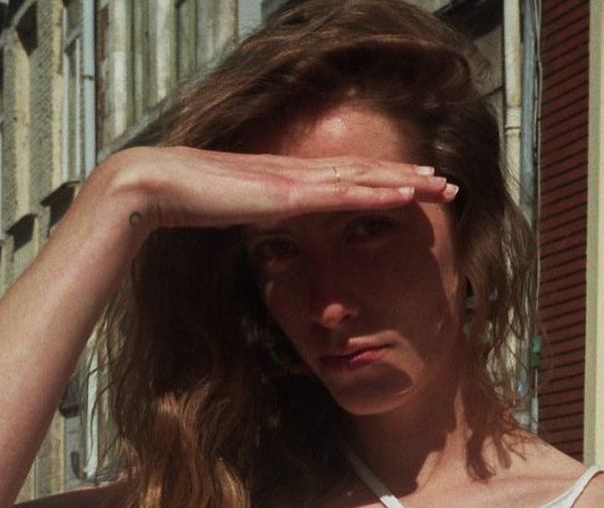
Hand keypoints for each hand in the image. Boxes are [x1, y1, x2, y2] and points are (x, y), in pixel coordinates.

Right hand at [95, 145, 458, 234]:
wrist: (155, 187)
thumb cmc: (183, 206)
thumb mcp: (231, 219)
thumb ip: (255, 224)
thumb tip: (267, 237)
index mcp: (286, 181)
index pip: (344, 180)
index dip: (382, 182)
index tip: (413, 189)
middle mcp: (297, 173)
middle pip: (365, 173)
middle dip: (409, 178)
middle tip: (447, 184)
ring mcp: (296, 179)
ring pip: (366, 177)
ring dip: (408, 181)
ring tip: (442, 185)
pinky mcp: (290, 192)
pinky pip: (345, 192)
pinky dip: (380, 190)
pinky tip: (409, 192)